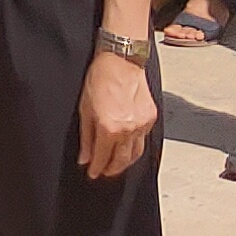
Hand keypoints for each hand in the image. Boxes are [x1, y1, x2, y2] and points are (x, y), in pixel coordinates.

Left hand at [76, 46, 160, 179]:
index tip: (92, 173)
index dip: (96, 168)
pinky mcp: (151, 118)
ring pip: (135, 153)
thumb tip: (85, 158)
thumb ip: (86, 137)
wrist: (120, 61)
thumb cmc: (99, 79)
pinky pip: (143, 139)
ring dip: (125, 162)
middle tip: (104, 172)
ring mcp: (142, 125)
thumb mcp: (84, 109)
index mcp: (109, 128)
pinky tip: (127, 146)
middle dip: (111, 170)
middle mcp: (128, 130)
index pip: (102, 157)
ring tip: (116, 164)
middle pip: (121, 161)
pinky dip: (135, 146)